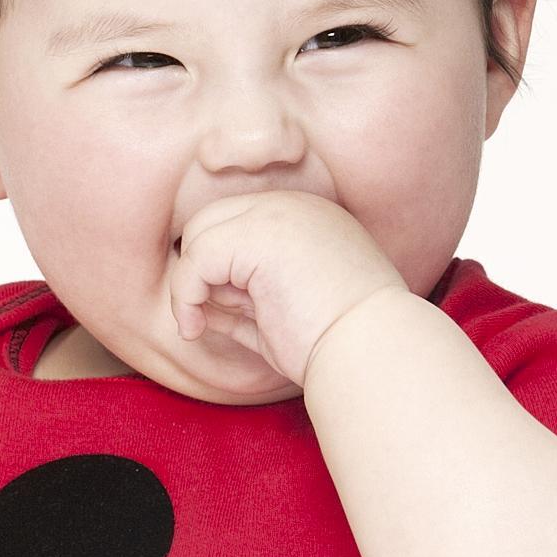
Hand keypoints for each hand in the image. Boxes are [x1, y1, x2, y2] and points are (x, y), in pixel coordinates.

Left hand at [167, 190, 413, 386]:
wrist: (372, 350)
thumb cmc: (334, 344)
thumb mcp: (281, 313)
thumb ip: (243, 297)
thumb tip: (198, 302)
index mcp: (306, 220)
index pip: (235, 226)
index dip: (214, 270)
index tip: (217, 314)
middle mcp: (293, 206)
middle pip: (210, 222)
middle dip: (197, 272)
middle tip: (204, 319)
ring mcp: (278, 213)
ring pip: (198, 236)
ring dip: (189, 287)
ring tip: (205, 325)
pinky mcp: (260, 235)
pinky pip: (195, 258)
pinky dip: (184, 296)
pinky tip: (195, 328)